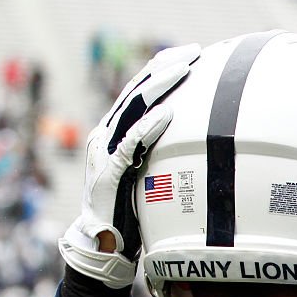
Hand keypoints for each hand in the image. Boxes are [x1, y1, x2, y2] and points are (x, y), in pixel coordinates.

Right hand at [59, 43, 199, 287]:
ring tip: (184, 70)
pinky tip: (169, 114)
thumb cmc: (130, 210)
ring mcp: (104, 151)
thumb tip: (194, 141)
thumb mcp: (149, 174)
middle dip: (165, 69)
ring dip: (160, 88)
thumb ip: (160, 153)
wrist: (102, 243)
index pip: (138, 92)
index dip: (160, 70)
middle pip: (136, 91)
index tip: (188, 55)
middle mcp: (105, 135)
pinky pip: (131, 143)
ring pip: (133, 109)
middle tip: (193, 53)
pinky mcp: (108, 171)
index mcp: (113, 132)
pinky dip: (150, 127)